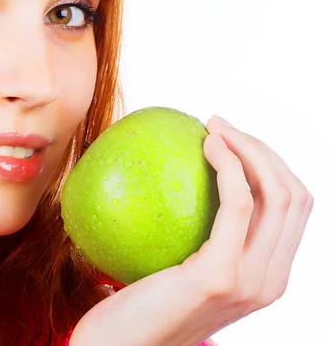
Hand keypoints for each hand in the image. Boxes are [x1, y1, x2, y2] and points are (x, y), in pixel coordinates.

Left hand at [69, 115, 314, 345]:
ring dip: (249, 148)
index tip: (233, 139)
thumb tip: (183, 181)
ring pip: (277, 193)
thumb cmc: (137, 306)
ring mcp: (252, 282)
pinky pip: (239, 204)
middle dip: (263, 149)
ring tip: (213, 127)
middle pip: (295, 195)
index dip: (273, 165)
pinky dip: (230, 166)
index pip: (293, 209)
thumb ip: (199, 239)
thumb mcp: (180, 271)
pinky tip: (205, 147)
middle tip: (221, 125)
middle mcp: (271, 282)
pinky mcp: (221, 276)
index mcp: (267, 278)